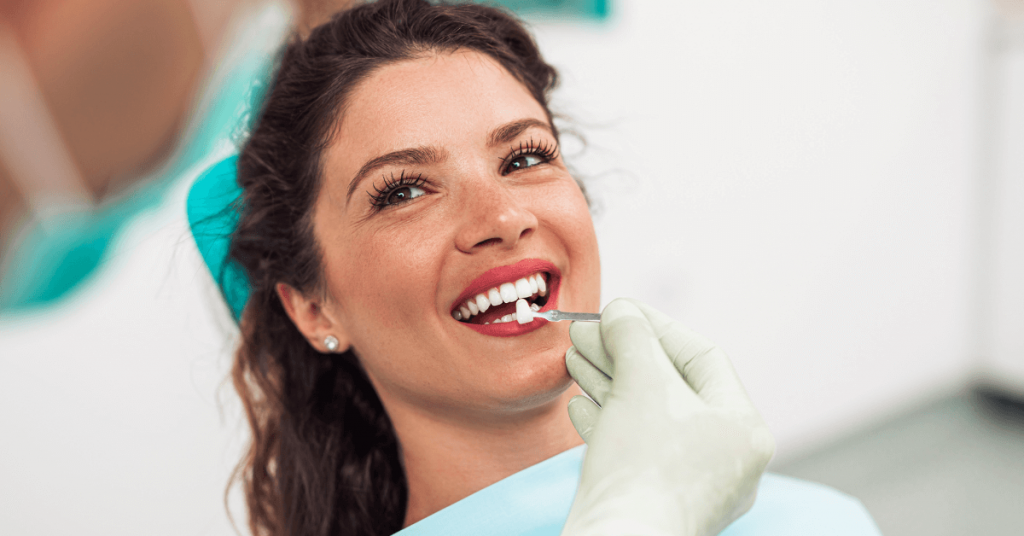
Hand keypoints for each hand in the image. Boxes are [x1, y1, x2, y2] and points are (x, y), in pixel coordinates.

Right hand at [560, 298, 774, 535]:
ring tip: (574, 357)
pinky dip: (606, 420)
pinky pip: (634, 449)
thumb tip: (621, 312)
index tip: (618, 310)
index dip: (656, 326)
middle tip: (586, 331)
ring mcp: (690, 486)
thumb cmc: (643, 466)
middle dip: (624, 354)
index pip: (703, 357)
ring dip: (609, 382)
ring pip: (648, 416)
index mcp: (743, 429)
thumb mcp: (641, 381)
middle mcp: (725, 460)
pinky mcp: (654, 503)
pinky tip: (579, 403)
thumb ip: (633, 336)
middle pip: (672, 386)